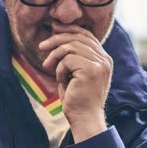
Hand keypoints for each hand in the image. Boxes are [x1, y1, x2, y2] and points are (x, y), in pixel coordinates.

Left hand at [39, 26, 110, 141]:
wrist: (84, 119)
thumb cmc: (77, 98)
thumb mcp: (75, 72)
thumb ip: (72, 55)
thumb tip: (57, 33)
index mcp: (104, 58)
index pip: (86, 35)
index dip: (69, 29)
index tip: (53, 28)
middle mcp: (105, 59)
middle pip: (78, 37)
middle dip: (56, 39)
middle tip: (41, 46)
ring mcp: (100, 64)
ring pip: (71, 46)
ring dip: (55, 56)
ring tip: (48, 67)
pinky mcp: (91, 70)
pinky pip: (67, 60)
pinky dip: (59, 69)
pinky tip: (62, 81)